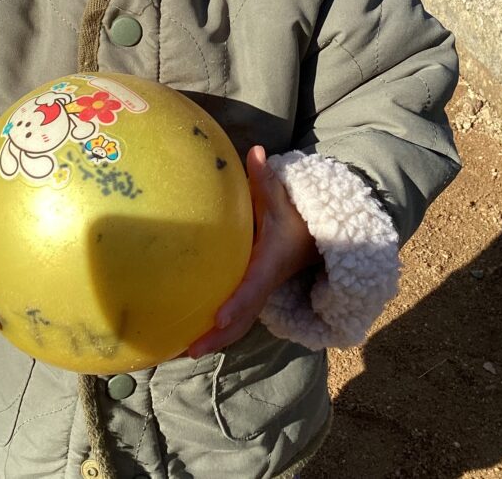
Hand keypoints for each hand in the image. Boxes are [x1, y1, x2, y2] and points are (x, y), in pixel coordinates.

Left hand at [188, 145, 319, 356]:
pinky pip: (237, 316)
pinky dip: (218, 330)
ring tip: (182, 351)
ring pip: (239, 323)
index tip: (218, 317)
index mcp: (270, 263)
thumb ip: (267, 177)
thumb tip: (256, 151)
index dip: (236, 303)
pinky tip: (189, 335)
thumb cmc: (296, 215)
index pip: (252, 287)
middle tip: (189, 350)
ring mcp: (260, 292)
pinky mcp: (253, 293)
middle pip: (242, 318)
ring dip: (215, 339)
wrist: (318, 235)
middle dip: (218, 336)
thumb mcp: (283, 196)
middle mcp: (265, 283)